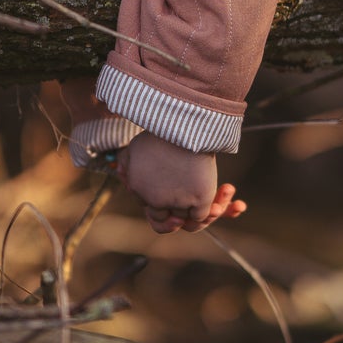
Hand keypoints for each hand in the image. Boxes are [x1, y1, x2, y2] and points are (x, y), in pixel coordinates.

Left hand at [117, 132, 247, 233]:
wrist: (182, 123)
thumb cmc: (160, 132)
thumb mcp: (134, 147)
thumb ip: (126, 162)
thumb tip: (121, 175)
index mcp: (139, 190)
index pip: (152, 211)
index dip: (163, 207)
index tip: (171, 197)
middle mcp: (157, 200)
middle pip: (168, 218)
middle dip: (176, 215)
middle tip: (185, 208)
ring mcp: (179, 201)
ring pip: (187, 219)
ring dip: (198, 212)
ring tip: (210, 202)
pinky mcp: (200, 198)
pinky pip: (203, 216)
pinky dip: (211, 210)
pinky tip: (221, 195)